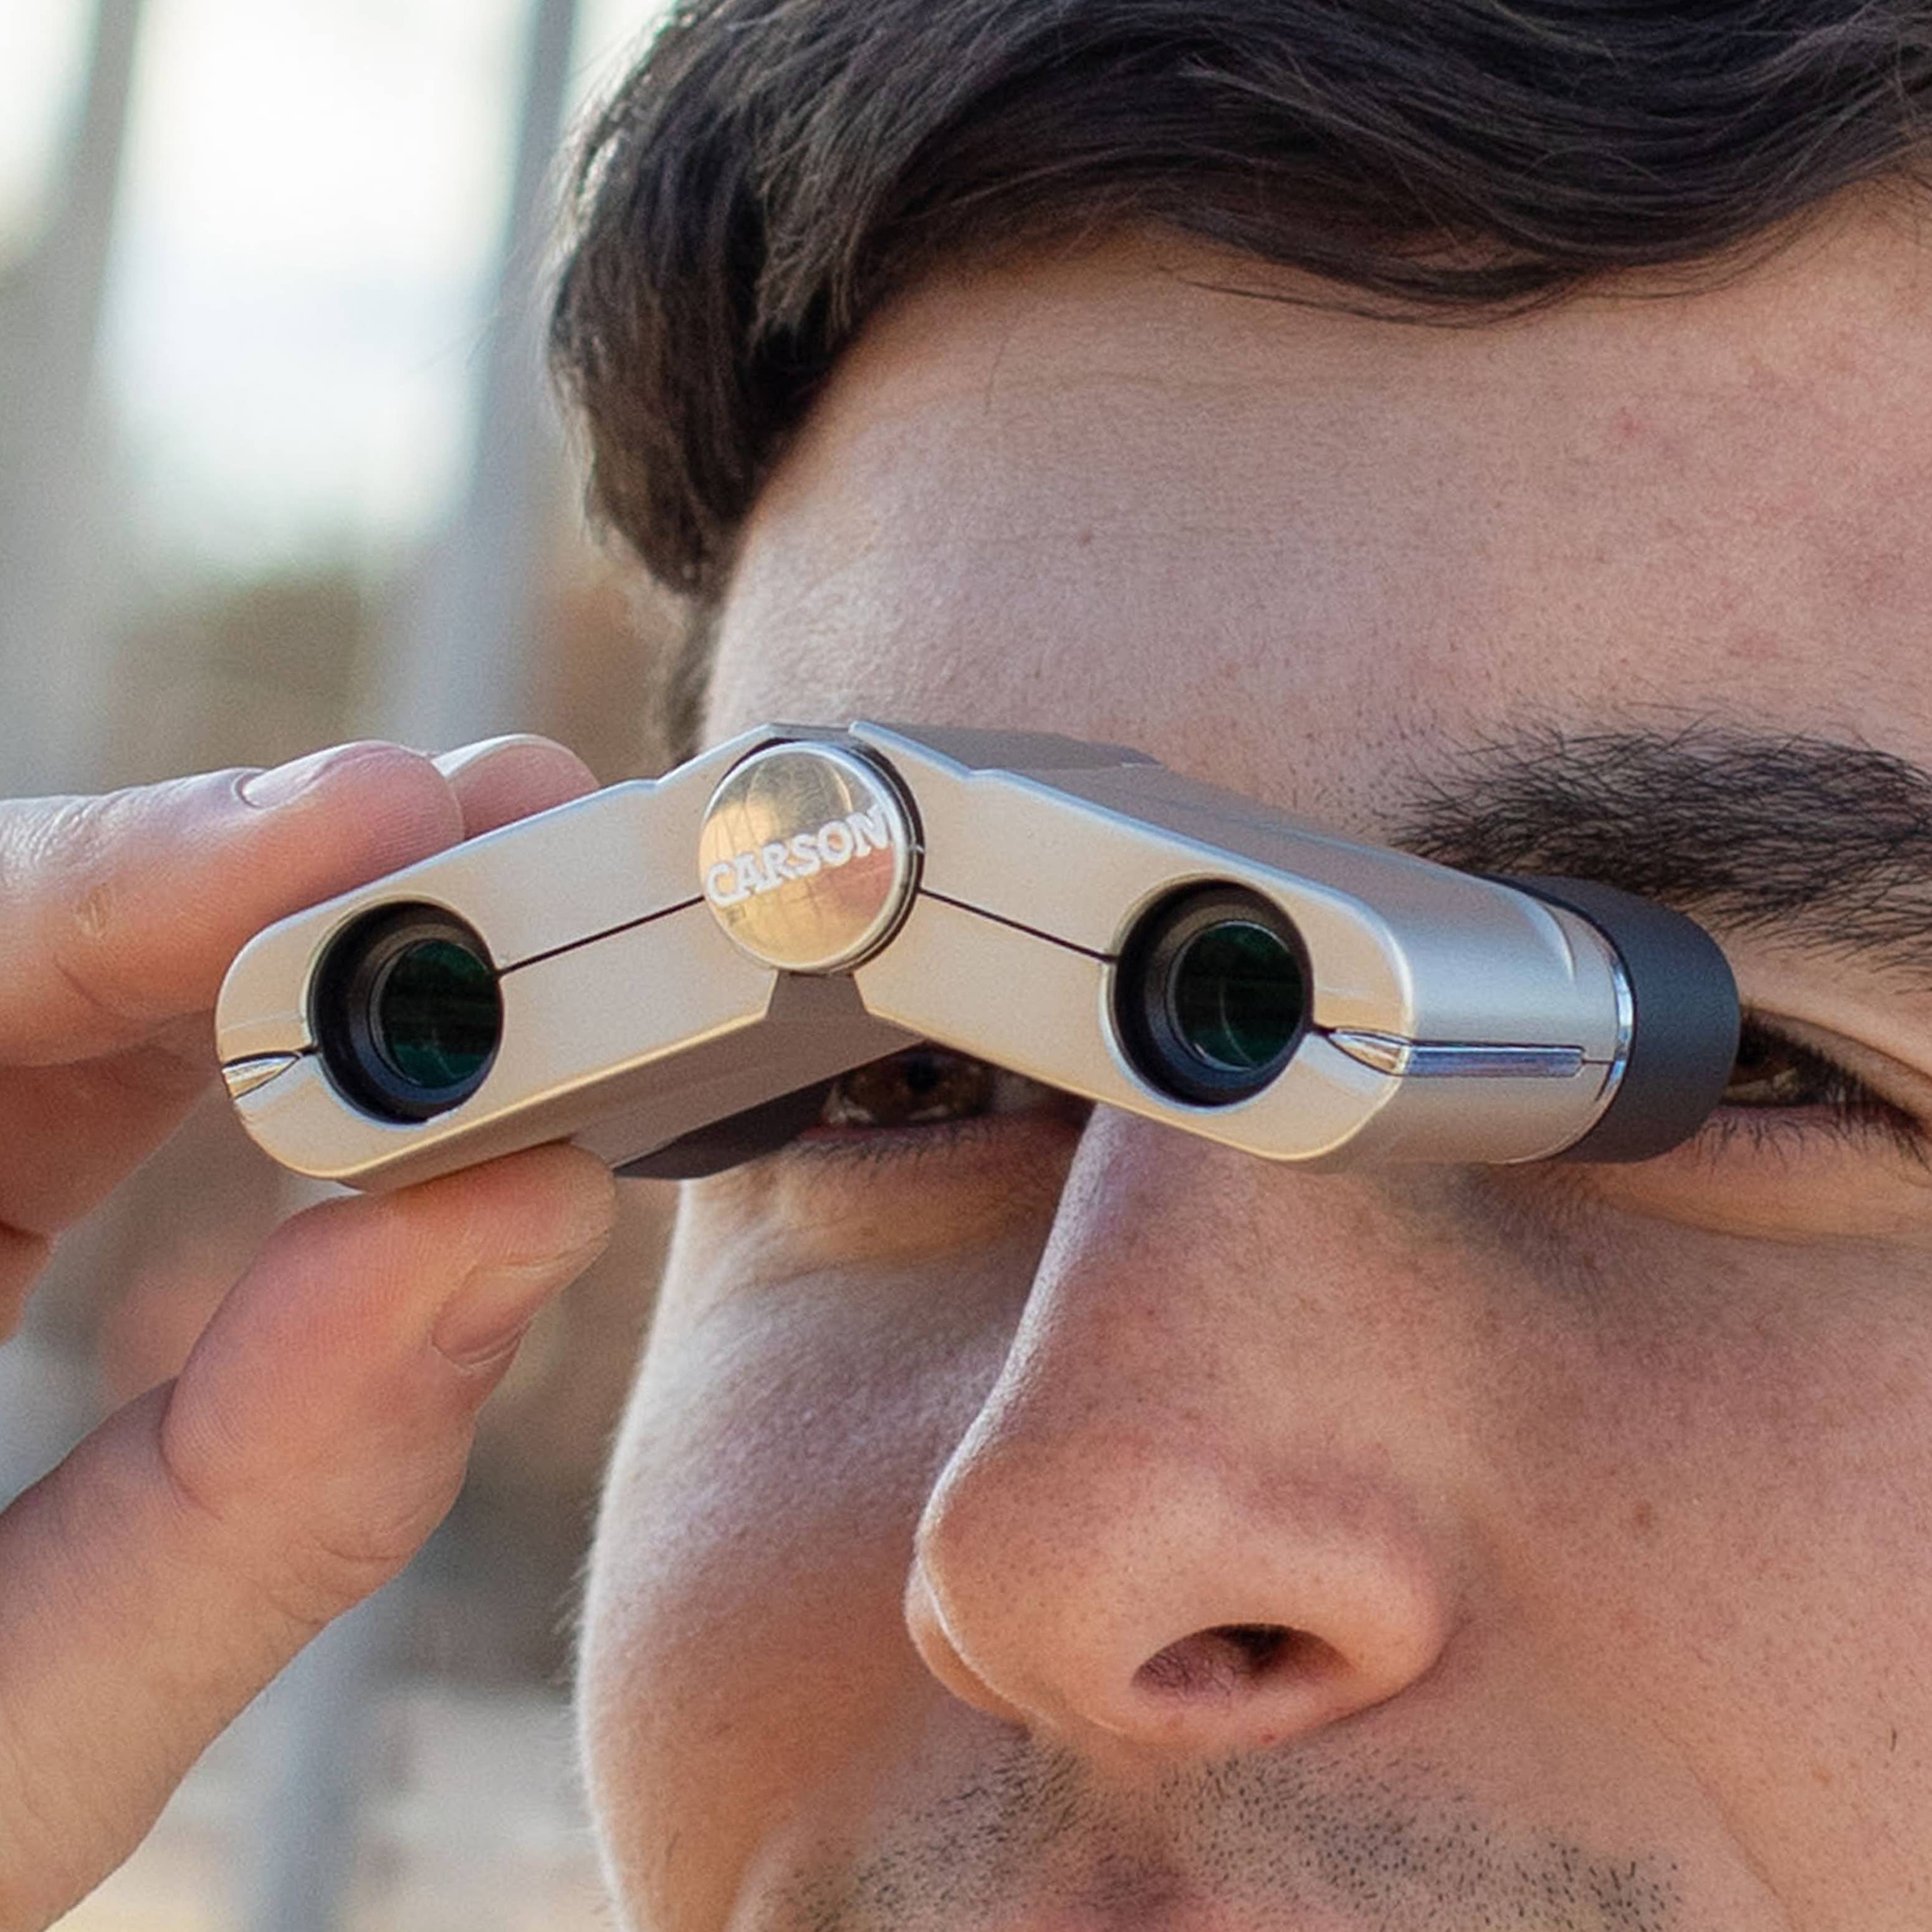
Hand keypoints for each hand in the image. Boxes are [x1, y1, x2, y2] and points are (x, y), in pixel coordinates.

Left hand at [0, 737, 617, 1926]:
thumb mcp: (23, 1741)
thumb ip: (275, 1497)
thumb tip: (530, 1210)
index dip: (164, 874)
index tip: (393, 817)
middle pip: (18, 928)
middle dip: (264, 872)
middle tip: (506, 825)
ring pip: (65, 966)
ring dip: (286, 935)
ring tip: (493, 907)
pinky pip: (80, 1048)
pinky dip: (248, 1030)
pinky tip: (383, 1029)